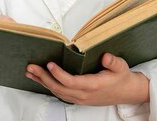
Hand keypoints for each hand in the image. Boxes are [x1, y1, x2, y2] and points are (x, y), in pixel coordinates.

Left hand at [25, 53, 148, 105]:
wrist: (126, 92)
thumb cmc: (121, 78)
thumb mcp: (121, 67)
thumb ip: (113, 62)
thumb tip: (105, 57)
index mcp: (93, 85)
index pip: (71, 82)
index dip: (59, 74)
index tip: (50, 64)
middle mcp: (84, 94)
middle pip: (59, 88)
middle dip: (44, 77)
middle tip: (31, 67)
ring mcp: (80, 98)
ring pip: (57, 92)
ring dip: (43, 82)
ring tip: (30, 72)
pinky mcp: (78, 98)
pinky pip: (60, 93)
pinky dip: (49, 86)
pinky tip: (41, 79)